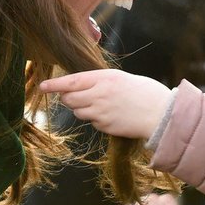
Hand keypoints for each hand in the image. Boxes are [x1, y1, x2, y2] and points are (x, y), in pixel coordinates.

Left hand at [40, 69, 170, 139]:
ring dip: (82, 108)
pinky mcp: (105, 126)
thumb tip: (79, 85)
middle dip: (68, 98)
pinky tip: (112, 115)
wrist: (161, 113)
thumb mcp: (121, 79)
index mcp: (104, 78)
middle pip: (69, 98)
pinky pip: (92, 122)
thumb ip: (100, 81)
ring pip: (78, 111)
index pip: (72, 81)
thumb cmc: (144, 92)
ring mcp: (101, 112)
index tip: (42, 86)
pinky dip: (97, 119)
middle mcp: (100, 94)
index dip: (54, 85)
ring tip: (101, 104)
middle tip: (74, 96)